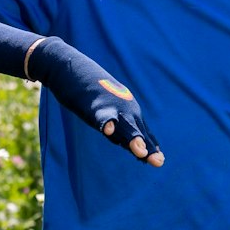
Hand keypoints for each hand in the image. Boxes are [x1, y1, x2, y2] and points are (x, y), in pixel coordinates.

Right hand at [29, 38, 162, 166]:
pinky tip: (108, 130)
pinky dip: (106, 122)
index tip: (160, 160)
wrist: (69, 67)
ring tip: (139, 151)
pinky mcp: (93, 104)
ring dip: (132, 138)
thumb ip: (114, 124)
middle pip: (137, 131)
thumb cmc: (87, 90)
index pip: (142, 131)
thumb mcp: (104, 108)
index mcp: (128, 110)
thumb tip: (119, 139)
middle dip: (148, 148)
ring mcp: (110, 106)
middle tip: (159, 163)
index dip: (151, 146)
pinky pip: (101, 116)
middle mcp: (124, 108)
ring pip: (123, 125)